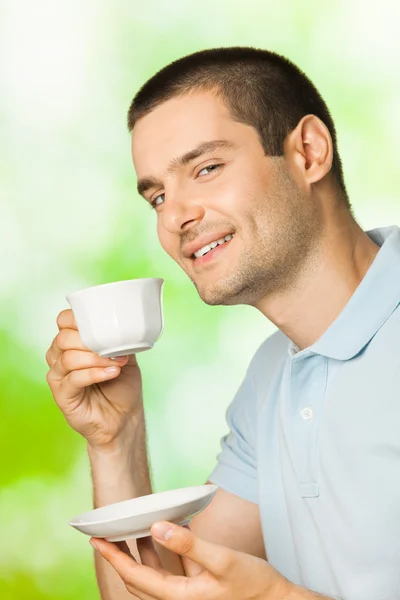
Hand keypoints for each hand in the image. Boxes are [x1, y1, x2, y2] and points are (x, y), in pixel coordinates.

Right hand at [45, 309, 143, 448]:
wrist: (124, 418)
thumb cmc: (121, 386)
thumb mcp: (125, 356)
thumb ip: (119, 340)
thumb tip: (123, 325)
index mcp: (72, 344)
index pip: (63, 322)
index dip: (77, 318)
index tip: (100, 323)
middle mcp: (60, 358)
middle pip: (63, 339)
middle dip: (89, 340)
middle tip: (113, 348)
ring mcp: (59, 377)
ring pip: (68, 358)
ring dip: (95, 358)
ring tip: (116, 363)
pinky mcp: (62, 395)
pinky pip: (73, 379)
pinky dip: (94, 373)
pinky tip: (111, 373)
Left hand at [90, 521, 295, 599]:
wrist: (275, 598)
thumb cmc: (252, 582)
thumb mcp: (222, 559)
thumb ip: (189, 545)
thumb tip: (156, 528)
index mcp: (178, 597)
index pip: (134, 577)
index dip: (113, 558)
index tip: (96, 540)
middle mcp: (177, 599)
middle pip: (137, 579)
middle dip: (119, 557)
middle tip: (105, 533)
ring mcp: (185, 594)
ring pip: (151, 575)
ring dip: (138, 554)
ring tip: (127, 530)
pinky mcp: (195, 585)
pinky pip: (168, 570)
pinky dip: (159, 552)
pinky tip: (161, 532)